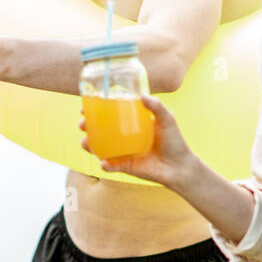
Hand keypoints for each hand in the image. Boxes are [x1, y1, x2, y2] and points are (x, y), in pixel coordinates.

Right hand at [79, 94, 195, 188]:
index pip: (109, 114)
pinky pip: (111, 166)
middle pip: (99, 131)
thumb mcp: (167, 120)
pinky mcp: (125, 167)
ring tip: (85, 143)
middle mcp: (123, 137)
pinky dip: (105, 165)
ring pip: (100, 148)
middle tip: (82, 124)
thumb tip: (142, 95)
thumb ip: (156, 107)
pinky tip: (103, 162)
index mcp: (130, 123)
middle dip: (86, 127)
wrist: (179, 167)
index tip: (86, 106)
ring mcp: (122, 152)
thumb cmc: (174, 141)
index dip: (95, 109)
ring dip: (89, 146)